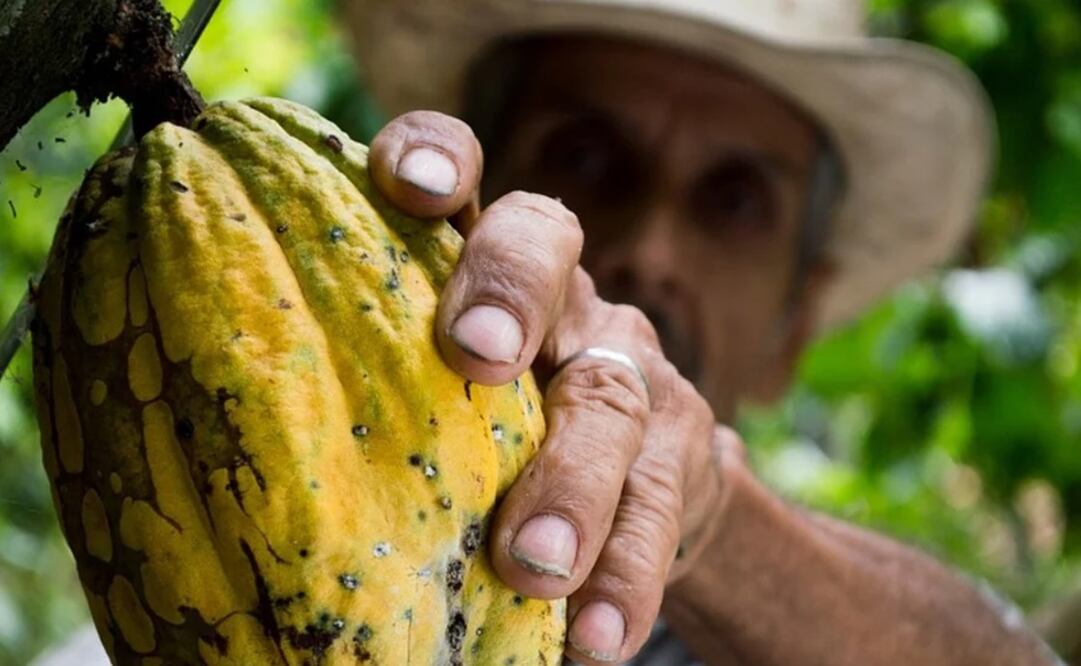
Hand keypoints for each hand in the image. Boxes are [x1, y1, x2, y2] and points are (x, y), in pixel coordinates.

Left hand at [369, 111, 727, 663]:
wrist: (640, 482)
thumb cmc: (491, 432)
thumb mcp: (432, 388)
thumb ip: (369, 380)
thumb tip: (200, 446)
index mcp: (483, 264)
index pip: (464, 174)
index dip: (437, 155)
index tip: (404, 183)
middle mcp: (563, 297)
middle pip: (548, 248)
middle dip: (509, 291)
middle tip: (476, 356)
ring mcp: (629, 370)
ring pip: (610, 401)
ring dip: (571, 482)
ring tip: (532, 563)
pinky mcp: (681, 455)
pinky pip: (659, 511)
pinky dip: (625, 575)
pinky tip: (596, 638)